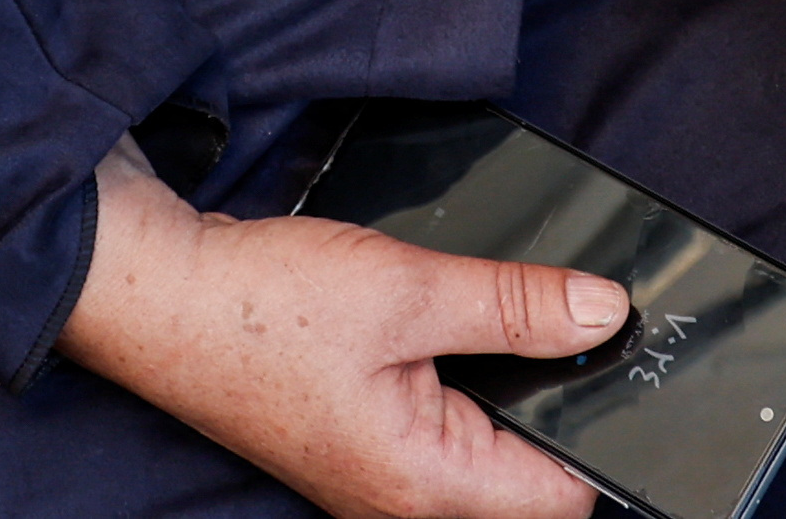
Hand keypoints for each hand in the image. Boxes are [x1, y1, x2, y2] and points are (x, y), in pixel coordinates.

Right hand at [59, 144, 616, 518]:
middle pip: (530, 482)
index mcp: (430, 486)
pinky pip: (443, 437)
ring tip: (503, 320)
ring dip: (505, 392)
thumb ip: (514, 305)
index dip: (603, 426)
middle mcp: (407, 505)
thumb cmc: (265, 307)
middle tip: (564, 323)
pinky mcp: (362, 452)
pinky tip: (450, 333)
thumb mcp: (408, 288)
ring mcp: (381, 484)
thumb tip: (601, 312)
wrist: (165, 300)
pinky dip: (462, 387)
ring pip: (487, 456)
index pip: (567, 495)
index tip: (619, 358)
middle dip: (554, 403)